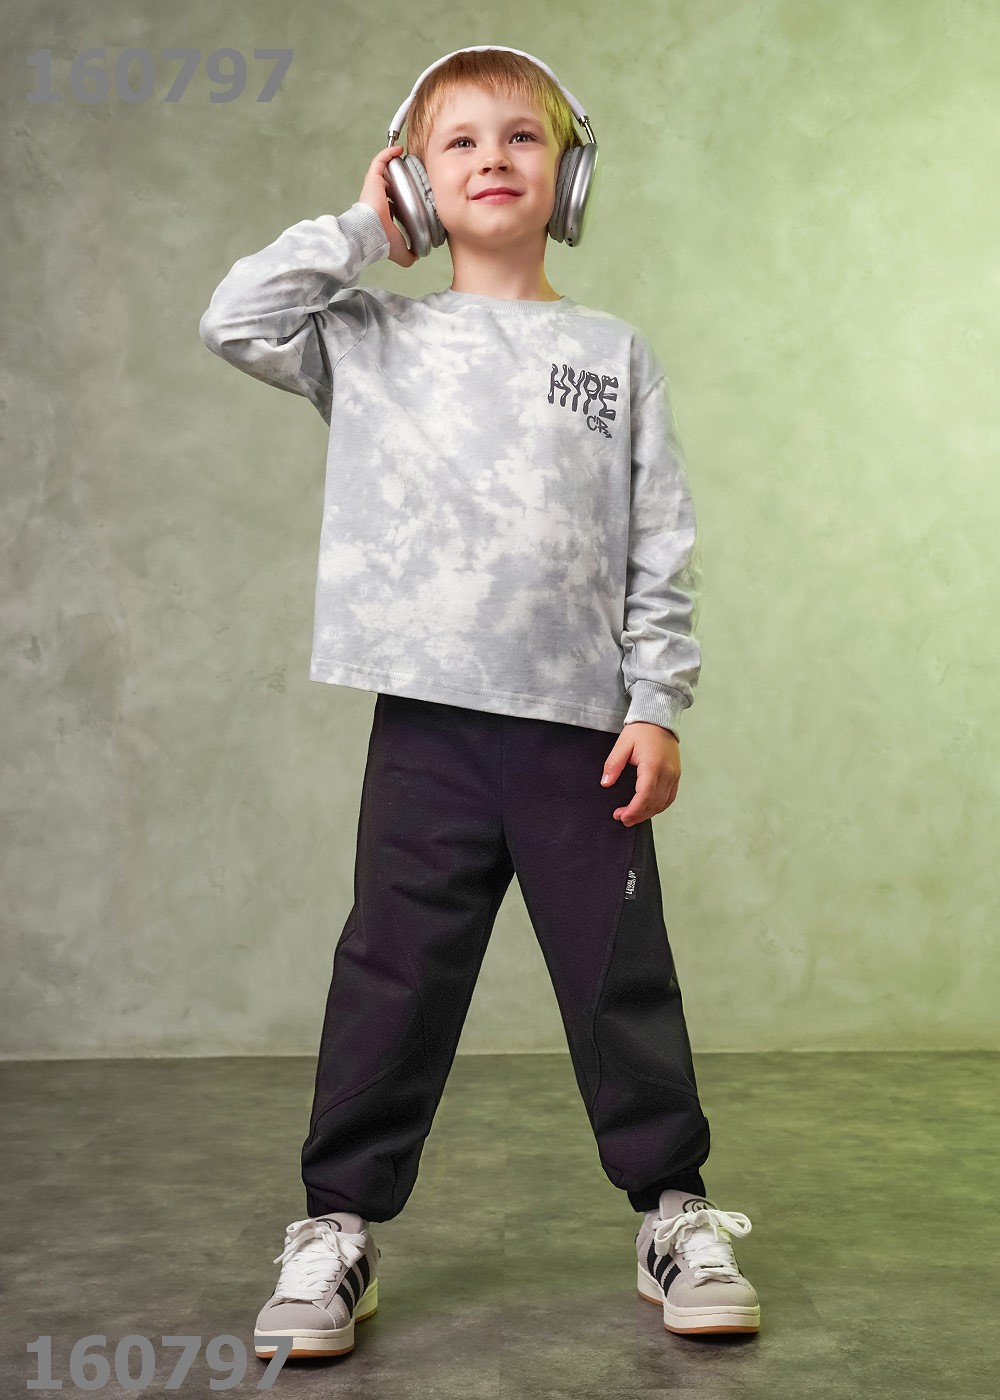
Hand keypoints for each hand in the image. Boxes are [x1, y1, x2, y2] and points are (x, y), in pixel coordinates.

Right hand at [360, 144, 417, 268]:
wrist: (370, 232)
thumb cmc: (380, 240)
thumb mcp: (399, 251)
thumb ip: (409, 255)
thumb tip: (417, 256)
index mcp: (382, 213)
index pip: (391, 200)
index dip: (401, 195)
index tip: (413, 191)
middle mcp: (377, 199)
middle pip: (388, 183)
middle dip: (398, 177)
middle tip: (412, 171)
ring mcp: (373, 188)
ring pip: (383, 171)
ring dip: (393, 162)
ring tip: (406, 156)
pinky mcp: (372, 179)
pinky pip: (380, 161)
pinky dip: (388, 154)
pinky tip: (399, 149)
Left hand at [601, 722, 680, 825]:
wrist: (659, 719)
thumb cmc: (641, 730)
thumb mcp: (622, 744)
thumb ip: (613, 764)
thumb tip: (606, 783)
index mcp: (653, 765)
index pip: (644, 795)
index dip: (633, 810)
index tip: (621, 816)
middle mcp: (667, 772)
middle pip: (654, 803)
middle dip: (638, 815)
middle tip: (622, 819)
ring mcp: (674, 774)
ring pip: (663, 803)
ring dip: (648, 813)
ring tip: (633, 817)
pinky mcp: (676, 775)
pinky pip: (670, 797)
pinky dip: (659, 806)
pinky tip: (648, 809)